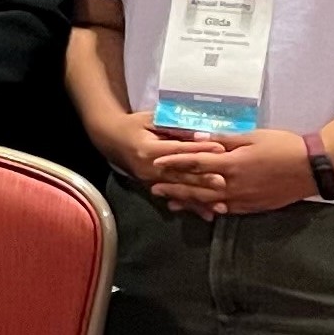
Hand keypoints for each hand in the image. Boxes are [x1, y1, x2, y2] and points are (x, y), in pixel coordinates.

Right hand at [90, 111, 226, 211]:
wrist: (109, 139)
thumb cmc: (133, 125)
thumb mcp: (151, 119)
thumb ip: (174, 127)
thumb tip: (200, 134)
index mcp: (149, 149)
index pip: (178, 150)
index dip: (199, 149)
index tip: (220, 149)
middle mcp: (149, 169)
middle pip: (180, 175)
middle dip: (203, 180)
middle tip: (224, 182)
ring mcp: (150, 181)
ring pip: (179, 191)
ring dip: (200, 199)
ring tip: (220, 205)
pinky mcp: (152, 188)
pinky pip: (175, 198)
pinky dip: (191, 207)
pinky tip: (207, 214)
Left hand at [147, 129, 318, 216]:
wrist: (312, 168)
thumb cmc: (283, 146)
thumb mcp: (252, 136)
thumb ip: (223, 139)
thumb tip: (198, 138)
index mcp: (231, 164)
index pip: (194, 164)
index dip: (174, 164)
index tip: (155, 164)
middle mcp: (233, 185)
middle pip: (197, 187)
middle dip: (174, 188)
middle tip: (154, 188)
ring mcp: (243, 199)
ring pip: (209, 202)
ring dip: (188, 202)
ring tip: (171, 204)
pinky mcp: (253, 207)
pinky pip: (227, 210)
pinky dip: (211, 210)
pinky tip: (201, 211)